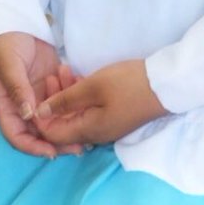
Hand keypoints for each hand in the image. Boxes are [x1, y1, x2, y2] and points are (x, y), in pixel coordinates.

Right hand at [0, 32, 83, 157]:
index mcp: (6, 105)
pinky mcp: (51, 84)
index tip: (51, 152)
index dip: (32, 146)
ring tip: (88, 134)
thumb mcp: (9, 65)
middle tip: (78, 148)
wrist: (17, 21)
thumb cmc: (6, 43)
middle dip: (56, 142)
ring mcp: (37, 95)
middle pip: (38, 132)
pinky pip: (63, 100)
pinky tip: (87, 106)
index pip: (16, 135)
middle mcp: (22, 105)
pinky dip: (73, 105)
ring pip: (53, 119)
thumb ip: (18, 89)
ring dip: (68, 126)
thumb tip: (29, 115)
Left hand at [33, 59, 167, 148]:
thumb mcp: (92, 87)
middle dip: (53, 101)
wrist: (165, 84)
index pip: (52, 135)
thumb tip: (39, 112)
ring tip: (64, 69)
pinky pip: (88, 110)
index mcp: (88, 131)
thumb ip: (64, 100)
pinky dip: (80, 95)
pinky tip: (79, 76)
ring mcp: (105, 125)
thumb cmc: (127, 84)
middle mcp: (95, 134)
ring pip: (76, 114)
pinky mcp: (113, 115)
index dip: (40, 117)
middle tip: (53, 74)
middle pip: (64, 124)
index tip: (38, 92)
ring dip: (66, 95)